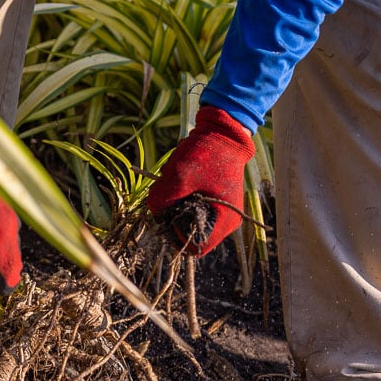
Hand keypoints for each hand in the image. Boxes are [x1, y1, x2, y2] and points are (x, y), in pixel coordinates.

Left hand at [146, 106, 255, 255]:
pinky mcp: (217, 200)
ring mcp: (223, 211)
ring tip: (180, 182)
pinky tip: (185, 179)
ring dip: (178, 205)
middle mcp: (227, 221)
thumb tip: (154, 214)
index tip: (168, 214)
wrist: (222, 131)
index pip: (195, 248)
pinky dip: (184, 197)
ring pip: (190, 221)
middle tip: (171, 194)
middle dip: (175, 217)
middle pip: (191, 235)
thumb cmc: (205, 153)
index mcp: (224, 221)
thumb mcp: (177, 177)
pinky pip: (194, 208)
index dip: (176, 236)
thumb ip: (160, 201)